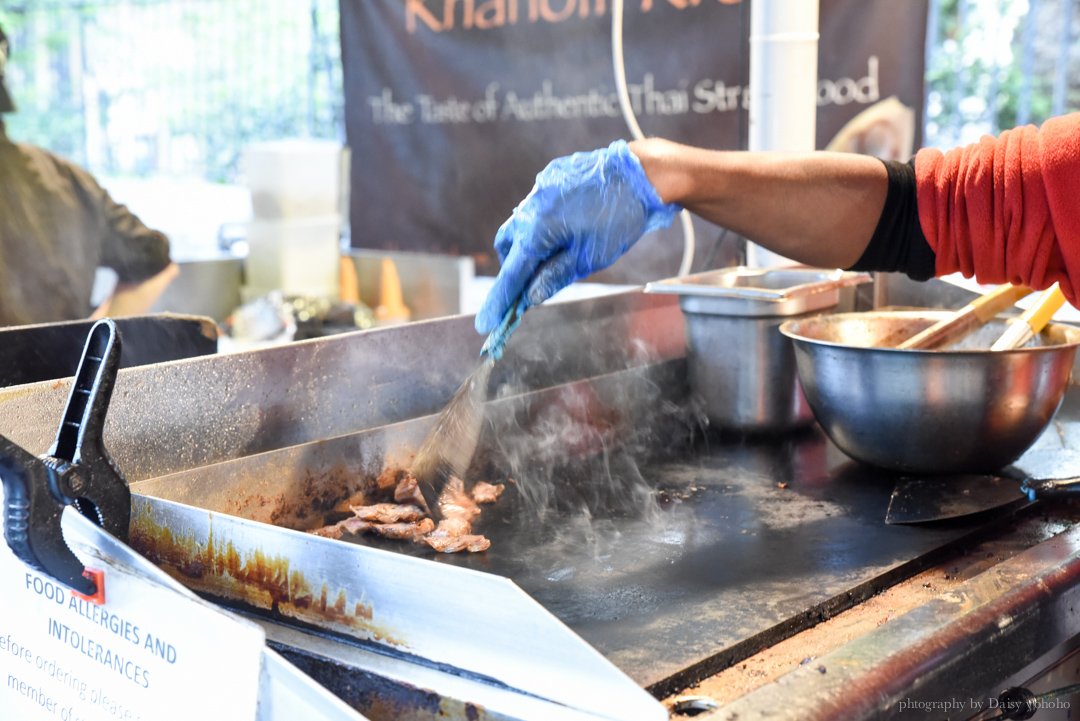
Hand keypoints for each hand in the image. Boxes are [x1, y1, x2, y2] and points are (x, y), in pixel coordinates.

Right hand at [475, 140, 677, 333]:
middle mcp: (531, 207)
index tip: (485, 324)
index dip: (498, 302)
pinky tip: (570, 223)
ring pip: (520, 223)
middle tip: (532, 282)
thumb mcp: (589, 257)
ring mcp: (539, 188)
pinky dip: (543, 221)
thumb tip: (531, 297)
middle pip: (507, 246)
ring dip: (528, 242)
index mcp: (537, 230)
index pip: (511, 274)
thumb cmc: (620, 218)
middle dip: (514, 267)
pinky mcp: (550, 177)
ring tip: (556, 250)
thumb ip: (555, 277)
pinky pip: (536, 205)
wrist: (641, 174)